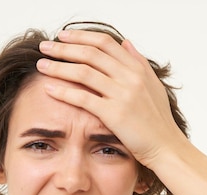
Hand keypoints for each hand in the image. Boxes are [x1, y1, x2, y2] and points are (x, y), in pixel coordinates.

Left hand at [36, 29, 185, 166]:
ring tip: (41, 65)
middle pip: (90, 54)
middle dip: (64, 48)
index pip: (105, 42)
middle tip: (44, 47)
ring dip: (59, 66)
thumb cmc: (158, 120)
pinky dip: (64, 91)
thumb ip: (138, 62)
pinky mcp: (114, 113)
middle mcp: (130, 77)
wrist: (165, 146)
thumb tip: (126, 43)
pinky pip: (83, 98)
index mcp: (137, 68)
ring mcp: (122, 95)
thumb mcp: (153, 85)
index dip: (81, 36)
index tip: (63, 36)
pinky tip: (49, 88)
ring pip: (83, 72)